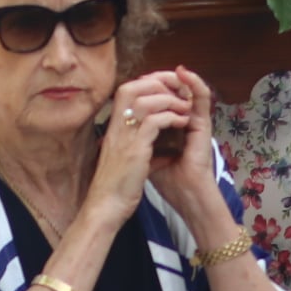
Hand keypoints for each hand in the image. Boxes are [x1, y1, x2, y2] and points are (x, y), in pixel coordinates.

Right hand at [88, 70, 190, 231]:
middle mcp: (116, 127)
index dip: (146, 84)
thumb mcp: (121, 159)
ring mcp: (124, 137)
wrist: (106, 207)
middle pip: (133, 88)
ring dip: (169, 99)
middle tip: (178, 91)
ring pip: (144, 101)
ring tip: (184, 107)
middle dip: (159, 83)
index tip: (165, 89)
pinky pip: (153, 121)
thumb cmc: (114, 186)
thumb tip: (152, 143)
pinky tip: (182, 122)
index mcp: (113, 128)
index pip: (125, 91)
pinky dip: (171, 117)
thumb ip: (134, 145)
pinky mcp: (135, 149)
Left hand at [152, 67, 231, 238]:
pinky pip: (202, 97)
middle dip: (161, 80)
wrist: (183, 193)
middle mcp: (182, 121)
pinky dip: (195, 82)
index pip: (161, 99)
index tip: (135, 83)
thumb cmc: (165, 177)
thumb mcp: (144, 152)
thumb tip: (117, 125)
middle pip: (174, 91)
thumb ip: (137, 136)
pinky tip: (184, 73)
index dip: (149, 88)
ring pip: (188, 90)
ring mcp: (194, 121)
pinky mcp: (204, 123)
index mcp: (169, 126)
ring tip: (166, 71)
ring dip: (177, 77)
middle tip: (147, 76)